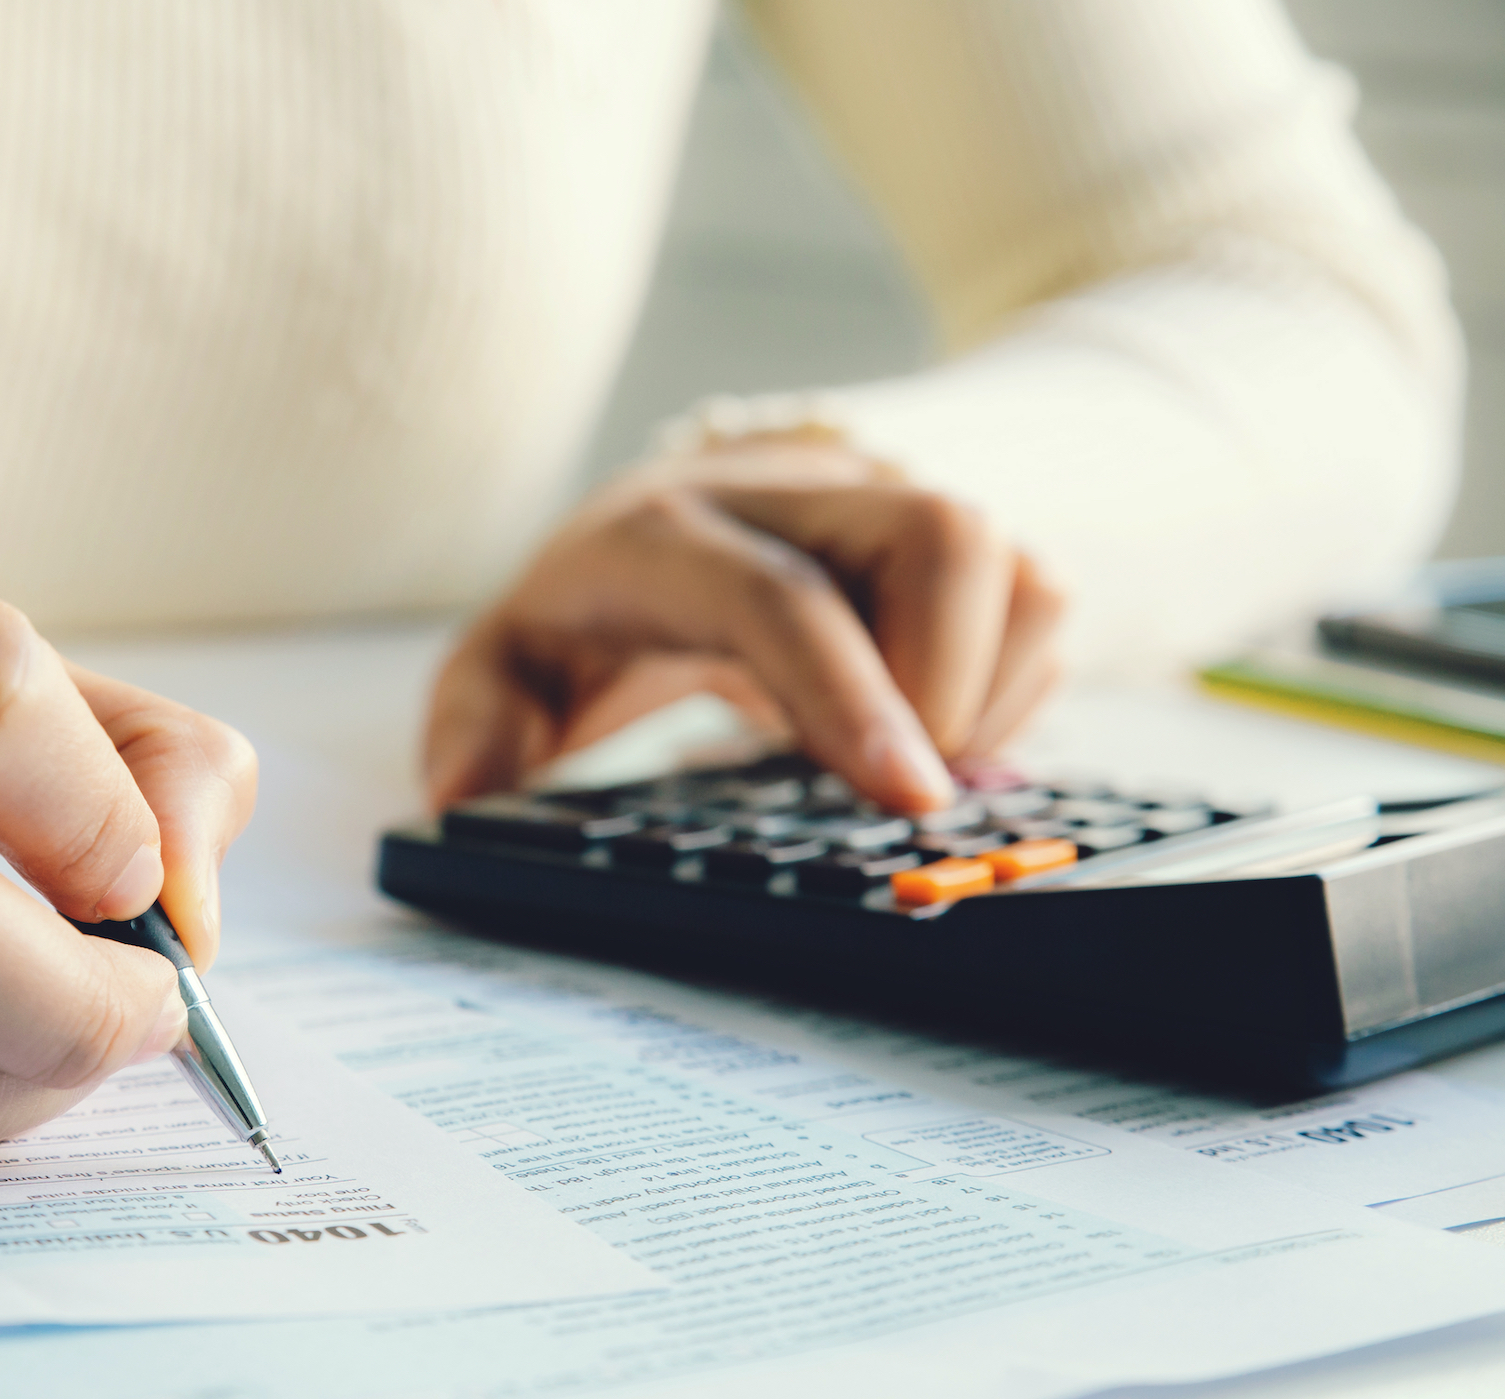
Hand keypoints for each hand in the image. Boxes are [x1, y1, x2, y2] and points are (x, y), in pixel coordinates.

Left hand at [424, 441, 1063, 812]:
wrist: (664, 525)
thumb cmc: (590, 614)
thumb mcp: (506, 669)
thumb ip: (477, 725)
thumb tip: (463, 796)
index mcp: (669, 531)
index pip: (782, 595)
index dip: (850, 695)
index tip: (906, 799)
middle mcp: (793, 493)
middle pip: (940, 533)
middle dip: (949, 680)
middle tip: (897, 788)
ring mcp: (886, 504)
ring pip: (1014, 563)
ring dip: (988, 688)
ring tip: (904, 760)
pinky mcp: (952, 538)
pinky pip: (1040, 600)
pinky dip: (1012, 686)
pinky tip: (931, 732)